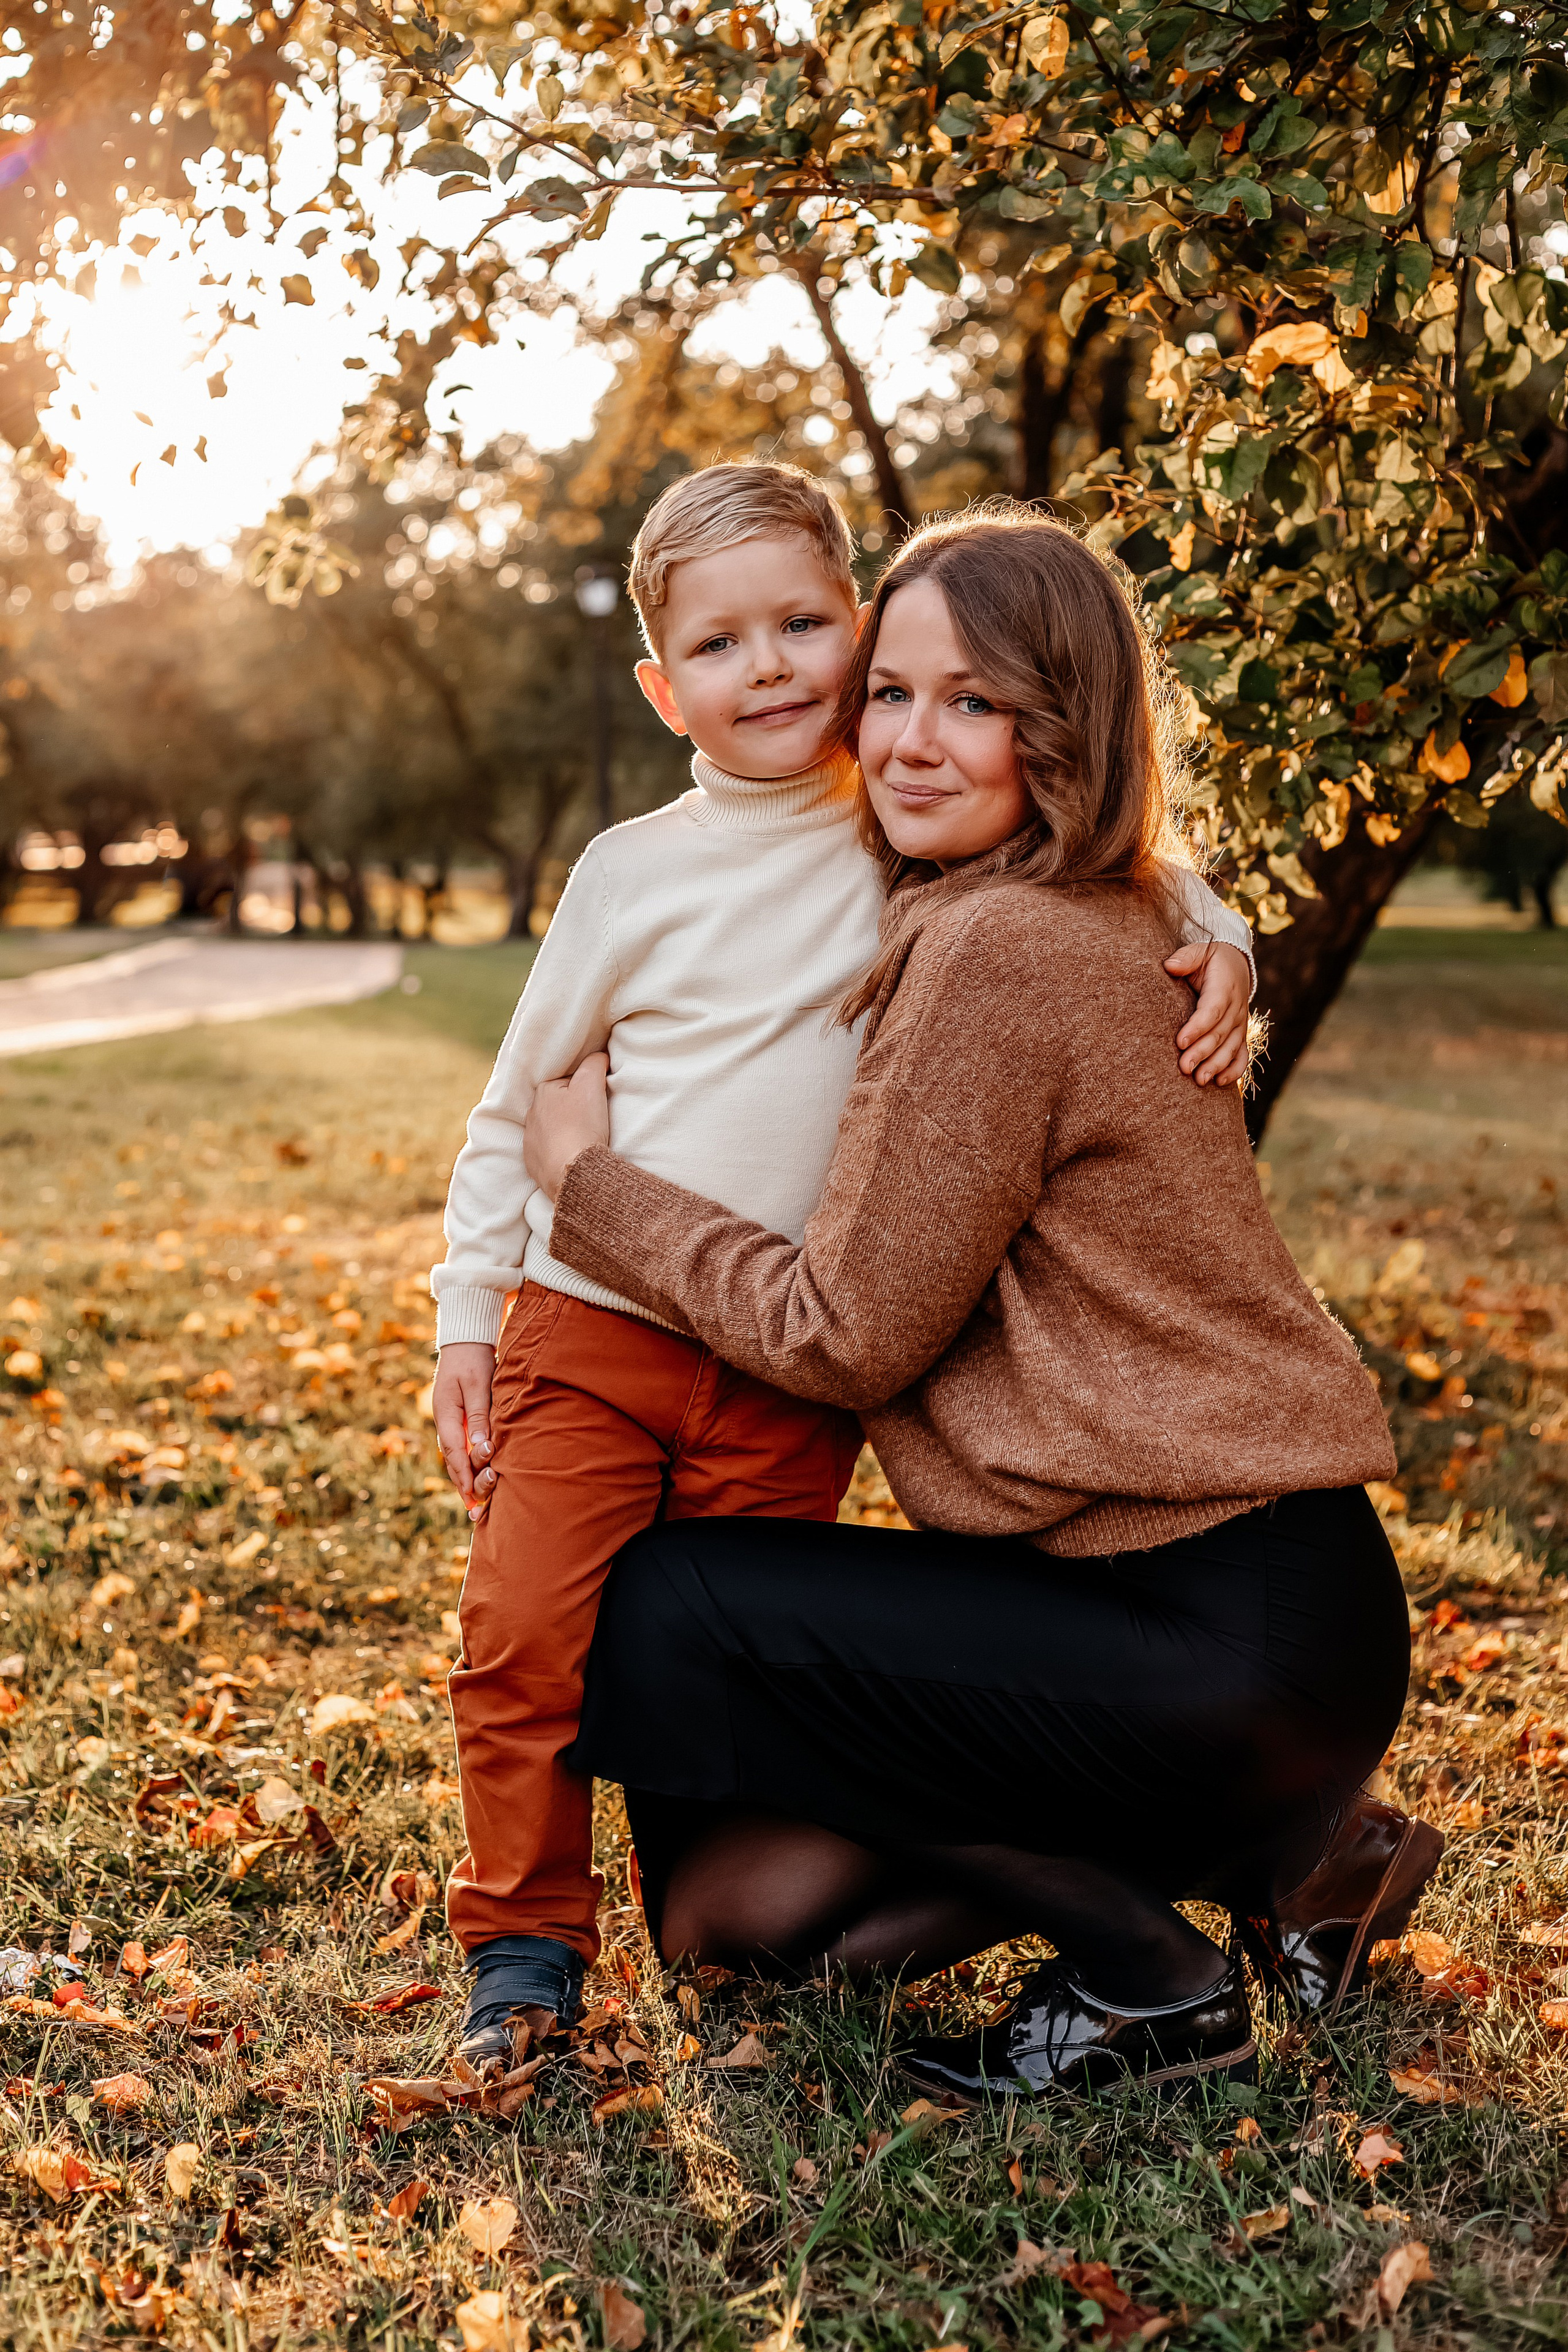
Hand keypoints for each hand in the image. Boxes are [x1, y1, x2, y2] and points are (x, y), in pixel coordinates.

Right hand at [433, 1343, 497, 1521]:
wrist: (465, 1343)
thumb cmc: (473, 1361)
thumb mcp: (477, 1386)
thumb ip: (479, 1416)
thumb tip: (482, 1448)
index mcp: (446, 1416)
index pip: (454, 1453)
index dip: (464, 1477)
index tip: (473, 1498)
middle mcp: (446, 1425)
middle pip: (454, 1462)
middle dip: (466, 1485)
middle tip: (479, 1505)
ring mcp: (452, 1425)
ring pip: (458, 1460)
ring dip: (467, 1481)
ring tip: (477, 1504)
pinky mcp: (461, 1423)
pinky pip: (463, 1451)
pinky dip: (469, 1468)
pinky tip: (477, 1483)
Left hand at [523, 1051, 610, 1200]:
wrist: (573, 1172)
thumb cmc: (582, 1127)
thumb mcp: (592, 1085)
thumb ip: (594, 1063)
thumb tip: (599, 1056)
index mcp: (543, 1091)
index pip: (570, 1082)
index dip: (589, 1090)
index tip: (599, 1102)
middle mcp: (532, 1113)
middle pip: (561, 1105)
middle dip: (576, 1110)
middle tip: (594, 1120)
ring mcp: (530, 1139)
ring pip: (553, 1128)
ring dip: (567, 1130)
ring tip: (585, 1139)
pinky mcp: (533, 1162)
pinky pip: (548, 1151)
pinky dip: (560, 1151)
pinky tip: (573, 1155)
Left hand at [1166, 940, 1251, 1087]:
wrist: (1236, 963)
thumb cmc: (1211, 959)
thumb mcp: (1200, 951)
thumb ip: (1186, 957)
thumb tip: (1169, 965)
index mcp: (1224, 988)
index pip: (1212, 1011)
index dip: (1198, 1027)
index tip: (1180, 1041)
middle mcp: (1236, 1008)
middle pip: (1219, 1034)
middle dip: (1202, 1053)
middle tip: (1184, 1068)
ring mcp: (1240, 1023)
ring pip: (1231, 1048)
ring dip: (1216, 1066)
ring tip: (1199, 1080)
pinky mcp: (1240, 1034)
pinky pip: (1241, 1055)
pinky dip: (1234, 1070)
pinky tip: (1219, 1083)